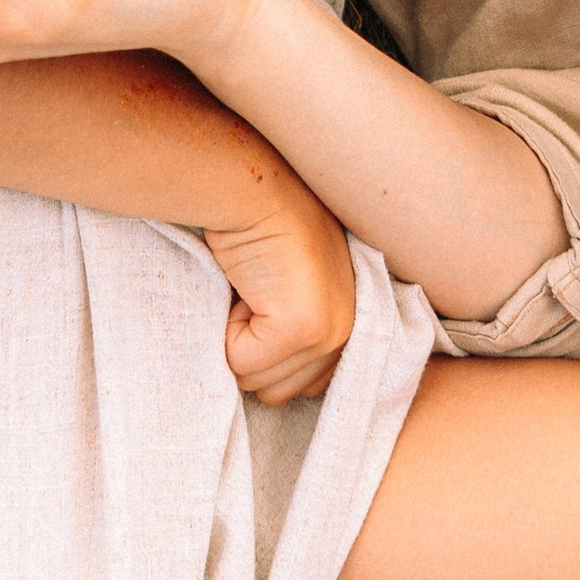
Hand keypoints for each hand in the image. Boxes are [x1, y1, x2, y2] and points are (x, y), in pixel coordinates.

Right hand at [204, 183, 356, 404]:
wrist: (252, 188)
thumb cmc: (259, 229)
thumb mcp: (285, 289)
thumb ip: (287, 336)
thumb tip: (259, 378)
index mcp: (354, 322)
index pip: (306, 385)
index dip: (268, 352)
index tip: (263, 305)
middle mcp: (353, 330)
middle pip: (279, 391)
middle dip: (250, 351)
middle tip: (253, 295)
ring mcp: (331, 330)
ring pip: (258, 382)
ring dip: (238, 342)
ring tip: (250, 290)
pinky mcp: (302, 328)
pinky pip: (241, 363)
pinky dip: (226, 332)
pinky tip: (244, 288)